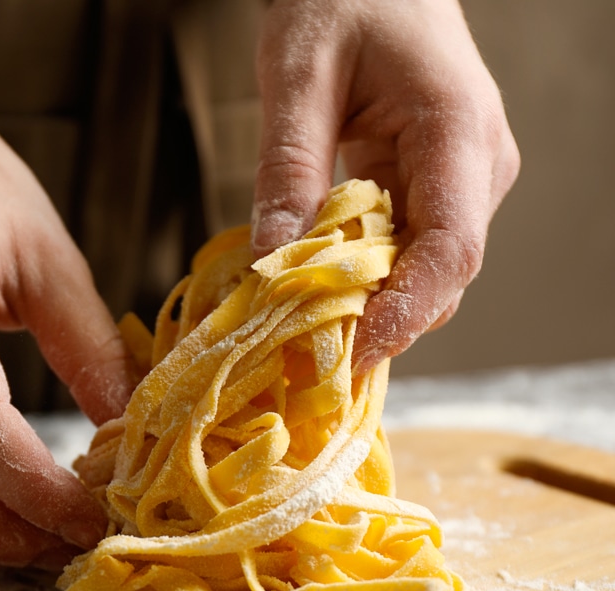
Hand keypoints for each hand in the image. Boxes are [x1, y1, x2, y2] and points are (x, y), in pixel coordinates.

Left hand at [251, 0, 519, 372]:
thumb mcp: (297, 77)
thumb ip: (289, 170)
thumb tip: (273, 266)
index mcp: (457, 131)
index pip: (451, 247)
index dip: (407, 311)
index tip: (356, 354)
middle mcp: (475, 167)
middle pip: (441, 274)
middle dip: (381, 321)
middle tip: (313, 356)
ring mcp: (460, 181)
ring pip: (424, 271)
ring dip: (371, 305)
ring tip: (309, 331)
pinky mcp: (433, 188)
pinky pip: (406, 251)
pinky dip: (366, 279)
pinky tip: (322, 291)